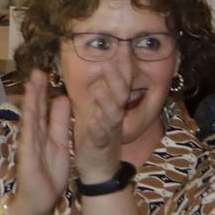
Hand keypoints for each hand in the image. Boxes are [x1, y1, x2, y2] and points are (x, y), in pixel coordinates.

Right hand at [11, 72, 73, 214]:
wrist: (38, 200)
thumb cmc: (48, 174)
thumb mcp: (60, 144)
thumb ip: (60, 123)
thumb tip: (62, 99)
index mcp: (43, 133)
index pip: (43, 108)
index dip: (43, 91)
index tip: (44, 73)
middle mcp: (33, 135)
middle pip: (35, 109)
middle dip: (36, 90)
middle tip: (37, 70)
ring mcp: (29, 144)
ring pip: (31, 117)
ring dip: (31, 99)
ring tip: (32, 82)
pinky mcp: (27, 154)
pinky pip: (30, 134)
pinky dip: (30, 120)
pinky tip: (30, 108)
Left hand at [69, 58, 131, 183]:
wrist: (99, 167)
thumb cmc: (98, 135)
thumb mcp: (101, 110)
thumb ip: (105, 91)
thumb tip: (108, 68)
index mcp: (113, 106)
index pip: (120, 83)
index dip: (123, 67)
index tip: (123, 47)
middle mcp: (115, 116)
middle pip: (120, 94)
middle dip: (119, 76)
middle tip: (119, 58)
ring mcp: (108, 130)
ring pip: (112, 113)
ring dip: (108, 99)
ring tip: (102, 86)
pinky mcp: (98, 144)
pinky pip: (99, 135)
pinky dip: (96, 126)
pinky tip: (91, 118)